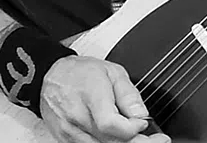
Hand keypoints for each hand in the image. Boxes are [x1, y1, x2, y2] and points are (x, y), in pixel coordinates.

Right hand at [40, 55, 169, 142]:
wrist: (51, 77)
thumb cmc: (81, 72)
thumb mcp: (112, 72)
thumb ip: (129, 94)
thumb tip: (141, 115)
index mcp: (91, 95)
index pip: (111, 124)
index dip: (132, 129)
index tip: (143, 123)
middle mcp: (78, 117)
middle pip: (110, 141)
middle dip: (137, 142)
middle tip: (155, 139)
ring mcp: (70, 132)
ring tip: (135, 136)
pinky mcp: (66, 140)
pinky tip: (118, 137)